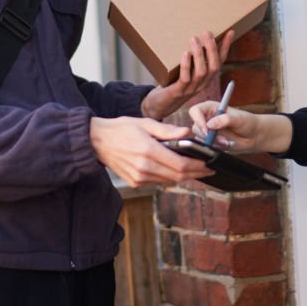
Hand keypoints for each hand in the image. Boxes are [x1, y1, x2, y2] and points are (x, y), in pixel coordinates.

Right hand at [89, 116, 210, 186]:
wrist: (97, 141)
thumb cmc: (122, 128)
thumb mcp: (145, 123)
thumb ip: (167, 131)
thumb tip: (188, 132)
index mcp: (148, 151)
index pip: (180, 164)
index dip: (197, 166)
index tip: (209, 164)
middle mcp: (144, 168)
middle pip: (177, 176)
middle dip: (195, 173)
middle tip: (208, 169)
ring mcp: (139, 178)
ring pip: (169, 181)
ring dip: (184, 176)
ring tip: (196, 169)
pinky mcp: (135, 182)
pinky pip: (158, 182)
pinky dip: (170, 177)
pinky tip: (176, 170)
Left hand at [140, 30, 233, 120]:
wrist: (159, 105)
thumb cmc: (172, 83)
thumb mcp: (185, 70)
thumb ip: (192, 58)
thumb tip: (196, 36)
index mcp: (206, 78)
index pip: (220, 61)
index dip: (225, 47)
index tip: (230, 32)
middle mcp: (202, 84)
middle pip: (214, 67)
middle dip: (212, 49)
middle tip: (207, 33)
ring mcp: (191, 89)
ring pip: (201, 72)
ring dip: (199, 54)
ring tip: (194, 39)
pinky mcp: (178, 91)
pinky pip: (185, 79)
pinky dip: (186, 65)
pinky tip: (185, 54)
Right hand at [188, 102, 293, 153]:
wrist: (254, 136)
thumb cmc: (247, 122)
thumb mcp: (238, 118)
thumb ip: (225, 119)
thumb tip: (210, 125)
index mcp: (210, 108)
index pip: (195, 111)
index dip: (198, 119)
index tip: (206, 128)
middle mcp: (206, 119)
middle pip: (195, 127)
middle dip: (206, 135)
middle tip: (218, 138)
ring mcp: (208, 132)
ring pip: (200, 139)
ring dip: (212, 142)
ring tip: (226, 141)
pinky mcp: (211, 143)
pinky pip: (206, 147)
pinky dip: (215, 148)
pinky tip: (226, 144)